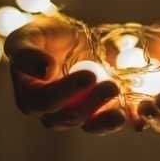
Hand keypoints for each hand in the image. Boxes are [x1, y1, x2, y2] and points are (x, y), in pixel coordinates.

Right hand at [3, 15, 126, 134]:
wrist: (75, 38)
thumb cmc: (46, 36)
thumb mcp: (29, 36)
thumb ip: (26, 53)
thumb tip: (44, 71)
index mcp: (29, 95)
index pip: (43, 101)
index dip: (65, 91)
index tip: (89, 75)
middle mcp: (49, 112)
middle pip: (66, 117)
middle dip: (90, 103)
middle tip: (111, 85)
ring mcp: (74, 115)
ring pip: (87, 124)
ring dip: (105, 116)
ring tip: (121, 98)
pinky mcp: (96, 115)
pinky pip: (106, 124)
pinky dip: (119, 121)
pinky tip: (133, 117)